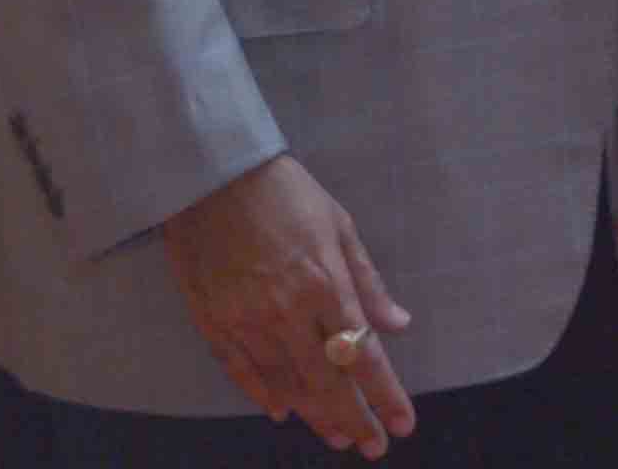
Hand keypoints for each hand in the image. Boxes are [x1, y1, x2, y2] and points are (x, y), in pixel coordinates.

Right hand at [161, 154, 414, 454]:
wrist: (213, 176)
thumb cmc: (286, 194)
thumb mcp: (339, 226)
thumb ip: (368, 282)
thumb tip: (398, 326)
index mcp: (325, 283)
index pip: (362, 354)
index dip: (385, 395)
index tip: (404, 424)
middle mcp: (287, 310)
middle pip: (326, 380)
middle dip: (355, 418)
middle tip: (374, 446)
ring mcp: (246, 320)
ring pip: (286, 383)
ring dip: (316, 414)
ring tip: (340, 437)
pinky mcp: (212, 321)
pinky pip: (241, 371)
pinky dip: (263, 394)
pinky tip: (284, 412)